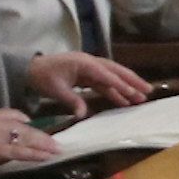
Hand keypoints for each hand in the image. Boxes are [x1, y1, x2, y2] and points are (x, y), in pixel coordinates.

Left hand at [24, 50, 151, 115]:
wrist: (30, 68)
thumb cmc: (42, 76)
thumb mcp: (55, 89)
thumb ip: (71, 100)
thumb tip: (82, 115)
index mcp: (84, 63)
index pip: (106, 75)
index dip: (120, 85)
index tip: (133, 93)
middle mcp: (91, 63)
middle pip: (116, 71)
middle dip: (133, 81)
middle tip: (148, 91)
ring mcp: (90, 68)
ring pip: (113, 76)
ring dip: (127, 86)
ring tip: (142, 96)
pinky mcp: (87, 75)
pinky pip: (104, 83)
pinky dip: (115, 90)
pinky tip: (123, 100)